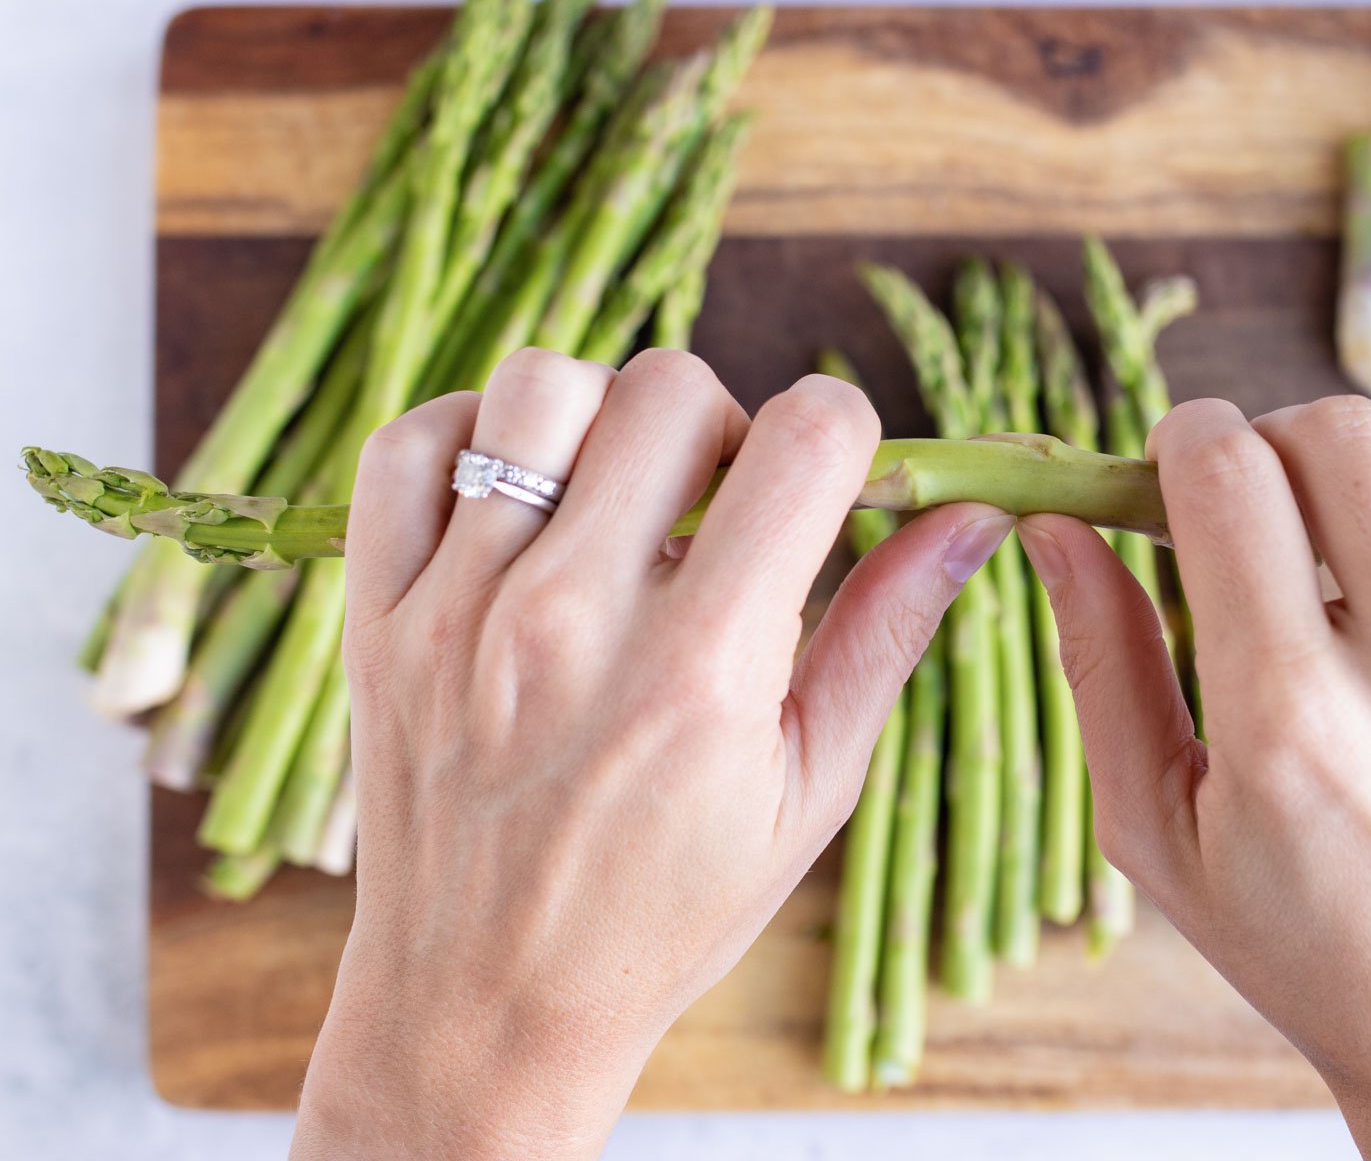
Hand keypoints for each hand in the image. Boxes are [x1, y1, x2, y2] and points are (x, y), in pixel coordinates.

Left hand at [291, 348, 1013, 1159]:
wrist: (487, 1002)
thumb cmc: (670, 907)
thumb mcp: (810, 789)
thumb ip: (886, 633)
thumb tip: (975, 515)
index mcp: (704, 669)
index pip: (806, 438)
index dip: (841, 435)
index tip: (822, 483)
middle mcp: (573, 620)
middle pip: (673, 388)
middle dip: (723, 428)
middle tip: (717, 510)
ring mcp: (458, 610)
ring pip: (540, 387)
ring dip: (601, 421)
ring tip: (614, 503)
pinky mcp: (377, 614)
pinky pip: (413, 441)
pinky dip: (474, 437)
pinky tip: (520, 503)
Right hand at [1018, 391, 1370, 1159]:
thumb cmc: (1309, 946)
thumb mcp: (1158, 831)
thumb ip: (1101, 665)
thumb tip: (1055, 526)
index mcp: (1289, 718)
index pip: (1225, 471)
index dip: (1181, 440)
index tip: (1177, 467)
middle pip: (1331, 432)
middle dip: (1269, 448)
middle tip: (1262, 516)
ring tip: (1362, 527)